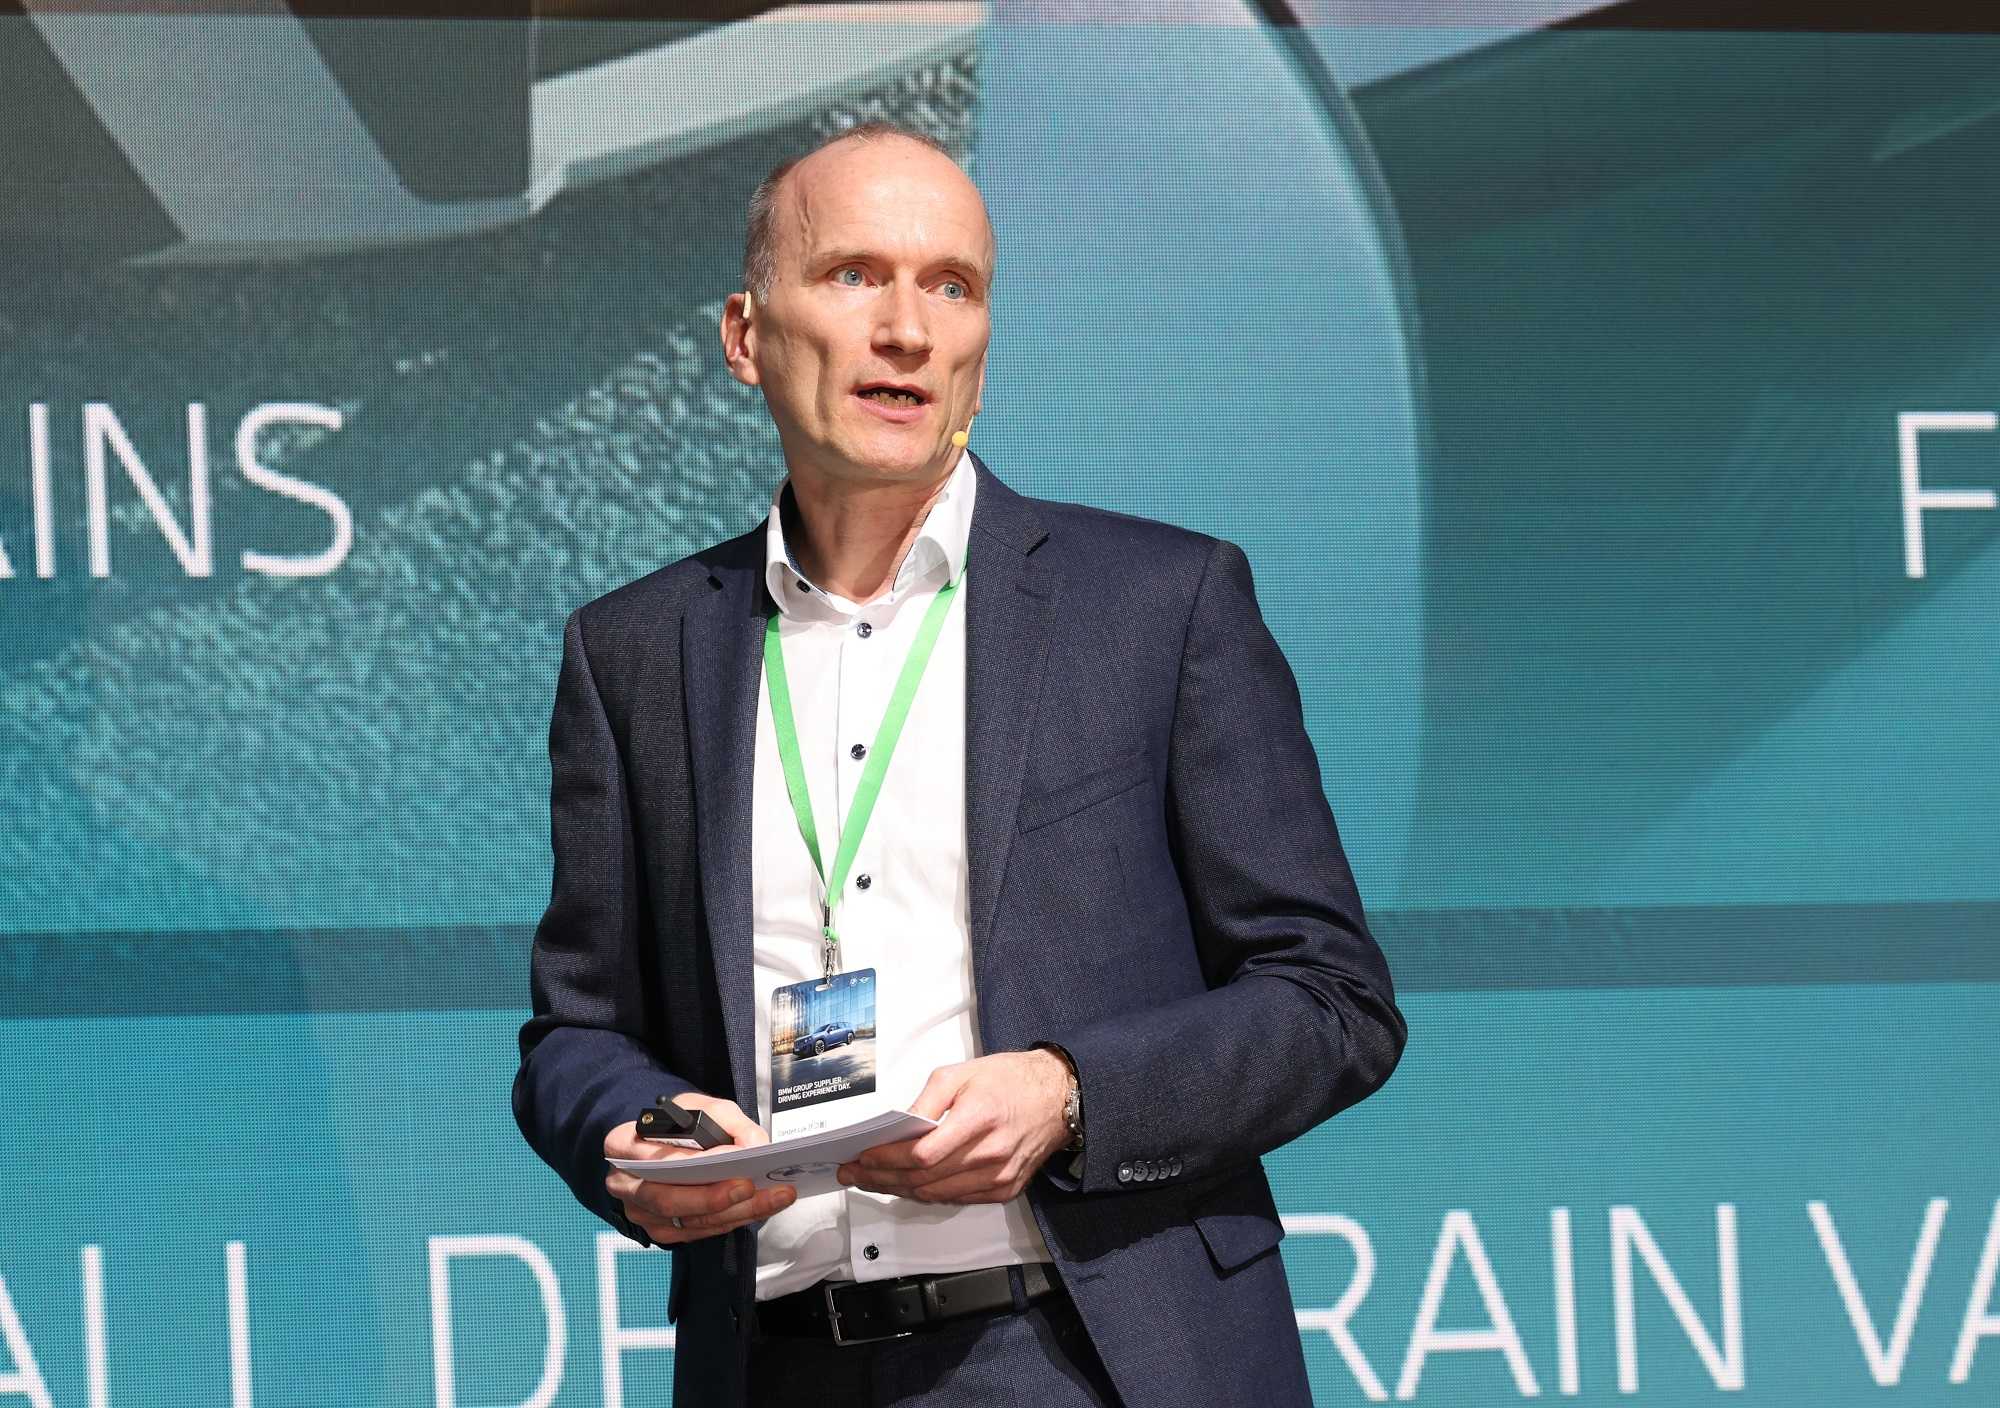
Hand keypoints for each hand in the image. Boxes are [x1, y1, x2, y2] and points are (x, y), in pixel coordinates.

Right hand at [604, 1093, 794, 1243]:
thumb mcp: (698, 1107)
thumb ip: (726, 1119)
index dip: (692, 1161)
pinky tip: (759, 1208)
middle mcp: (625, 1184)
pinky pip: (698, 1232)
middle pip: (669, 1199)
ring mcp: (641, 1213)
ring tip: (773, 1197)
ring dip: (735, 1212)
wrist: (664, 1144)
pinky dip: (730, 1221)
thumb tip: (754, 1144)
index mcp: (623, 1145)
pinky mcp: (661, 1231)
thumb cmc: (678, 1124)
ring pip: (688, 1221)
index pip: (657, 1157)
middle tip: (751, 1187)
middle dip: (714, 1197)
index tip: (731, 1156)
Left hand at [837, 1050, 1070, 1203]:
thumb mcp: (961, 1073)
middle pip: (923, 1179)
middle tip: (854, 1173)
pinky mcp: (1006, 1189)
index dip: (886, 1160)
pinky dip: (929, 1193)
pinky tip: (909, 1184)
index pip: (921, 1154)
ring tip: (874, 1180)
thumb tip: (896, 1125)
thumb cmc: (1011, 1080)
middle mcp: (990, 1154)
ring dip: (900, 1190)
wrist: (1059, 1096)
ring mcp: (999, 1176)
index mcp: (978, 1119)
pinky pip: (957, 1199)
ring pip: (937, 1195)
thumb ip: (925, 1100)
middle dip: (881, 1178)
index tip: (861, 1157)